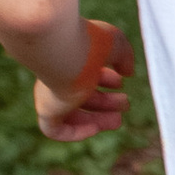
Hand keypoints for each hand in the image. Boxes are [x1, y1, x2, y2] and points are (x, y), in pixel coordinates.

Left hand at [36, 19, 131, 141]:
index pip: (87, 74)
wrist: (64, 50)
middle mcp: (59, 78)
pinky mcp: (46, 111)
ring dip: (97, 120)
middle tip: (125, 106)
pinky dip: (76, 132)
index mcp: (72, 59)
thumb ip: (124, 57)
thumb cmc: (90, 42)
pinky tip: (95, 129)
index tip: (121, 81)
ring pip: (72, 115)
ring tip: (118, 121)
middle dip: (106, 103)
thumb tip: (127, 72)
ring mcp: (50, 96)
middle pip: (83, 96)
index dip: (107, 79)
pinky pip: (56, 130)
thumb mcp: (115, 45)